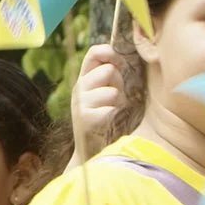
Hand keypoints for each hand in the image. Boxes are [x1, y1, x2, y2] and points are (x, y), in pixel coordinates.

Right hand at [70, 45, 124, 165]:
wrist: (90, 151)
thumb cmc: (105, 120)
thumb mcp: (103, 94)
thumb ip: (110, 76)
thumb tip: (125, 58)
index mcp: (84, 79)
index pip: (94, 53)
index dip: (111, 53)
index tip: (121, 64)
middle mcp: (79, 88)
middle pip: (109, 70)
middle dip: (119, 83)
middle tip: (116, 98)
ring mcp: (80, 103)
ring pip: (112, 91)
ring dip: (119, 102)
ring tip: (113, 111)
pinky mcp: (86, 118)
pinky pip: (110, 108)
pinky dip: (115, 115)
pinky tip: (109, 122)